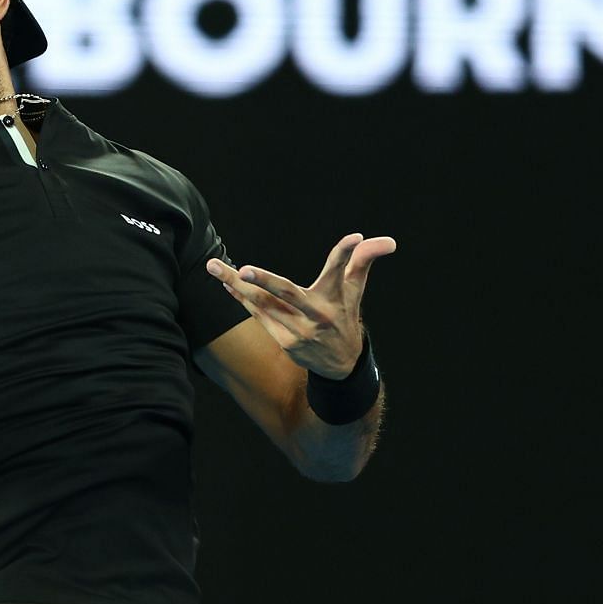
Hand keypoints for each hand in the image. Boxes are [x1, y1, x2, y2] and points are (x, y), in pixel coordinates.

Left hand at [206, 232, 396, 378]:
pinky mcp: (284, 341)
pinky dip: (243, 299)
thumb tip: (388, 241)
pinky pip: (259, 315)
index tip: (354, 238)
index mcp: (337, 299)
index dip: (347, 253)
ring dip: (236, 285)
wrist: (340, 366)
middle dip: (265, 281)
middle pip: (288, 292)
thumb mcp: (355, 291)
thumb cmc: (344, 317)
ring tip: (214, 267)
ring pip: (262, 303)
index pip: (343, 271)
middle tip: (244, 269)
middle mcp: (317, 315)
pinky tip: (227, 284)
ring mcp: (298, 331)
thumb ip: (363, 262)